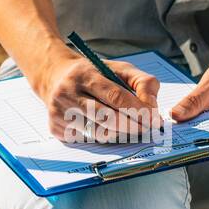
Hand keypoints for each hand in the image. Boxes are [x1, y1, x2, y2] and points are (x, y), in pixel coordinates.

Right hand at [31, 48, 162, 142]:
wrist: (55, 77)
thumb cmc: (93, 74)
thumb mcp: (118, 69)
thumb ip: (142, 82)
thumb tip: (152, 106)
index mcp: (85, 74)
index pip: (116, 96)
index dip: (138, 110)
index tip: (153, 119)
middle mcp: (68, 93)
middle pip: (107, 118)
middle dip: (132, 126)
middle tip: (146, 129)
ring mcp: (60, 112)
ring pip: (99, 132)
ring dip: (119, 133)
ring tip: (127, 126)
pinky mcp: (56, 127)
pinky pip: (88, 139)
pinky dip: (102, 136)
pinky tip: (105, 127)